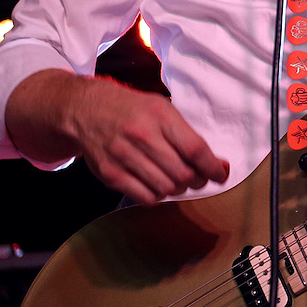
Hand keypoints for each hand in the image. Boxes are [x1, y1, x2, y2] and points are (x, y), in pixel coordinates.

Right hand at [8, 71, 229, 204]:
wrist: (86, 109)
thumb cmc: (132, 110)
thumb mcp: (161, 109)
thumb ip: (186, 134)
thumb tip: (216, 164)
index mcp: (160, 115)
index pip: (195, 149)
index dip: (213, 167)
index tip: (220, 174)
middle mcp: (141, 135)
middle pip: (183, 174)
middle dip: (196, 181)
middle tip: (195, 178)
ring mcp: (123, 155)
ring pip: (166, 188)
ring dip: (176, 189)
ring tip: (174, 179)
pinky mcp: (110, 173)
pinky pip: (145, 197)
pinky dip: (157, 196)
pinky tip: (155, 185)